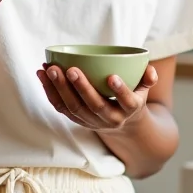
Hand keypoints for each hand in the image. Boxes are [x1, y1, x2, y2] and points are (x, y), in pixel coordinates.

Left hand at [37, 63, 158, 131]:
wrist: (122, 124)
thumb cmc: (131, 97)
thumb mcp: (143, 90)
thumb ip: (147, 79)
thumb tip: (150, 69)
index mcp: (129, 109)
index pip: (127, 101)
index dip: (120, 91)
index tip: (112, 76)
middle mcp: (110, 119)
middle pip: (94, 105)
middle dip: (82, 88)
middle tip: (71, 70)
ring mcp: (91, 121)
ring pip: (74, 108)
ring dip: (60, 89)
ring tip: (50, 69)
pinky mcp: (77, 119)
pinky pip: (61, 107)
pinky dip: (49, 91)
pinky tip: (41, 74)